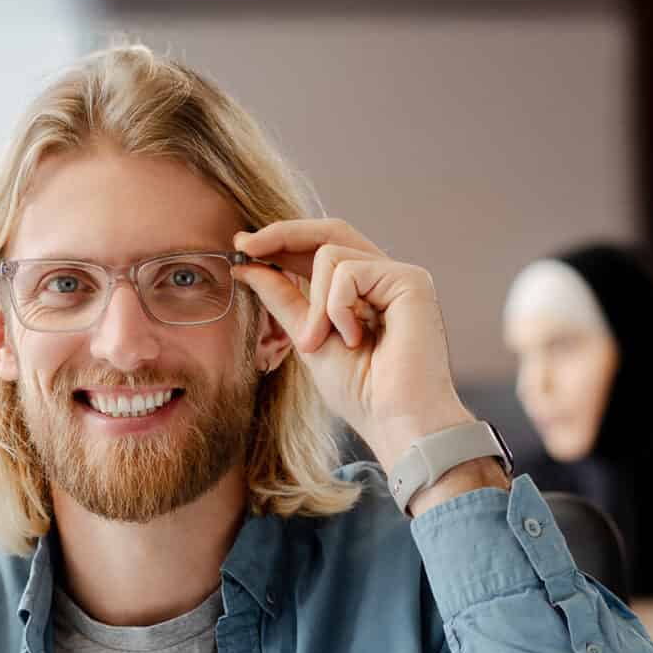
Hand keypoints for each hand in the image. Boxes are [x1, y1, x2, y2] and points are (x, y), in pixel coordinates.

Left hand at [232, 218, 473, 472]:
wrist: (397, 421)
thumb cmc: (362, 393)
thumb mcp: (308, 339)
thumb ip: (283, 299)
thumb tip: (247, 265)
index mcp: (364, 291)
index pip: (320, 250)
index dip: (281, 242)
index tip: (241, 245)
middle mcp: (384, 277)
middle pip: (329, 230)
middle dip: (282, 234)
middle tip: (245, 246)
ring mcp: (399, 276)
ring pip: (331, 252)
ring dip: (313, 302)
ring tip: (318, 342)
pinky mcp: (410, 280)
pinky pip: (349, 271)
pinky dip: (337, 307)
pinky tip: (355, 339)